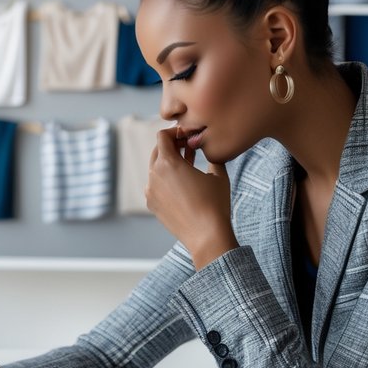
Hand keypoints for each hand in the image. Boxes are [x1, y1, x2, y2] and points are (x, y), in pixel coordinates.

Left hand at [146, 128, 237, 268]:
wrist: (206, 236)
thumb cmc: (215, 203)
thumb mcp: (218, 173)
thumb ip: (210, 155)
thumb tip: (207, 146)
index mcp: (168, 163)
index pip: (162, 136)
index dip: (175, 132)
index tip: (188, 136)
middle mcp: (154, 175)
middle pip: (157, 150)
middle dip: (171, 146)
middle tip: (188, 147)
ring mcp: (150, 190)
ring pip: (155, 168)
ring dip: (169, 163)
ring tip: (188, 164)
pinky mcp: (151, 203)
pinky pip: (156, 184)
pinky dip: (166, 179)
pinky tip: (182, 184)